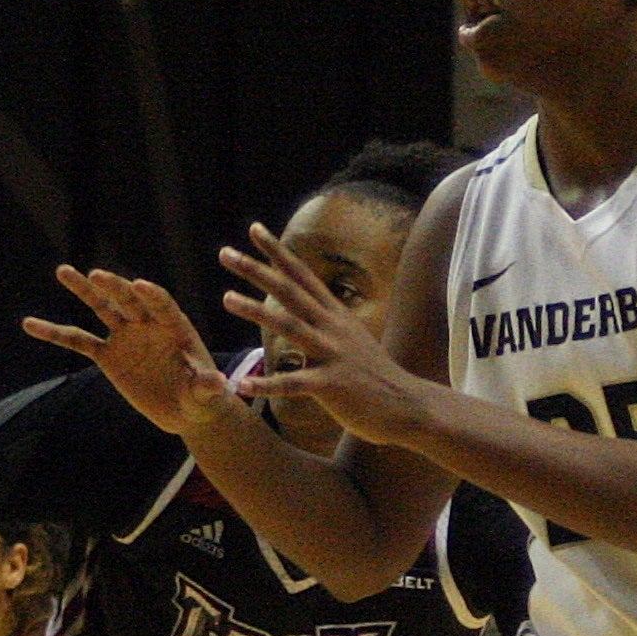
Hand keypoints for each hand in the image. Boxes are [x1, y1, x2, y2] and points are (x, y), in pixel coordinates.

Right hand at [26, 268, 241, 435]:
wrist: (187, 410)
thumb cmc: (203, 399)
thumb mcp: (207, 395)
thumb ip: (207, 387)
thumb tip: (217, 383)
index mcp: (176, 328)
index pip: (163, 306)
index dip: (153, 296)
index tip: (140, 285)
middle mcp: (148, 325)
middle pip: (130, 301)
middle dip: (114, 288)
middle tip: (96, 274)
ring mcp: (126, 336)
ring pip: (102, 308)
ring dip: (84, 290)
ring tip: (64, 271)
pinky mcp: (109, 354)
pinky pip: (79, 341)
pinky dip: (56, 332)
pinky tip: (31, 324)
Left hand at [220, 224, 428, 443]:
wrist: (410, 406)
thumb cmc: (376, 378)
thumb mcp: (354, 340)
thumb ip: (331, 323)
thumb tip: (313, 308)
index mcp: (336, 316)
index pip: (303, 276)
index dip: (278, 252)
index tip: (254, 229)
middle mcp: (333, 329)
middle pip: (290, 292)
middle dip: (257, 271)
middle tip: (225, 253)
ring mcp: (333, 356)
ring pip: (290, 327)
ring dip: (256, 311)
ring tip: (226, 298)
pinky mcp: (332, 386)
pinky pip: (293, 384)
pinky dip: (266, 385)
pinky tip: (242, 384)